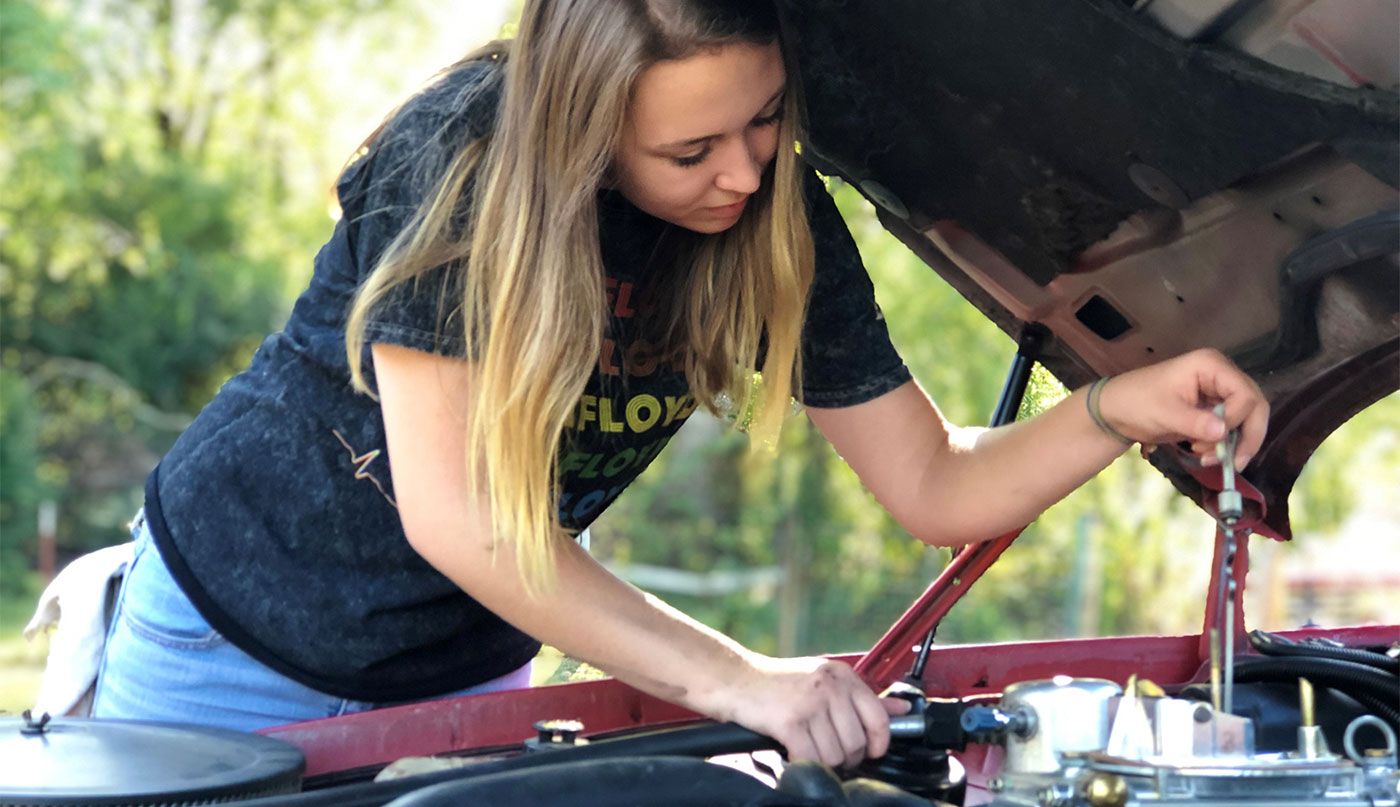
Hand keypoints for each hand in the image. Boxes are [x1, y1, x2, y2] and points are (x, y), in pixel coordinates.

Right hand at [712, 655, 908, 768]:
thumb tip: (903, 710)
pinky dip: (805, 763)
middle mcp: (830, 686)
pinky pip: (811, 758)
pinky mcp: (789, 721)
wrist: (735, 679)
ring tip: (811, 751)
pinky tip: (796, 754)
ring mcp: (809, 703)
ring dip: (824, 763)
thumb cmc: (778, 683)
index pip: (879, 717)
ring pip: (835, 755)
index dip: (878, 743)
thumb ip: (862, 697)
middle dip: (846, 758)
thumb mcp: (824, 680)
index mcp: (842, 675)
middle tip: (831, 754)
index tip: (870, 751)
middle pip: (856, 742)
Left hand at [1098, 348, 1267, 469]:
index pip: (1245, 393)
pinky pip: (1231, 427)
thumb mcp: (1165, 413)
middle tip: (1233, 463)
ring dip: (1234, 443)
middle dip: (1245, 436)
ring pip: (1246, 419)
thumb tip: (1222, 432)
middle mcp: (1221, 375)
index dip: (1236, 419)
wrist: (1117, 411)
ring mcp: (1218, 391)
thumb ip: (1195, 422)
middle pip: (1254, 406)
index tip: (1214, 438)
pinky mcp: (1213, 408)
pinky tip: (1205, 455)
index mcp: (1210, 365)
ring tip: (1208, 458)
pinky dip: (1224, 444)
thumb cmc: (1136, 402)